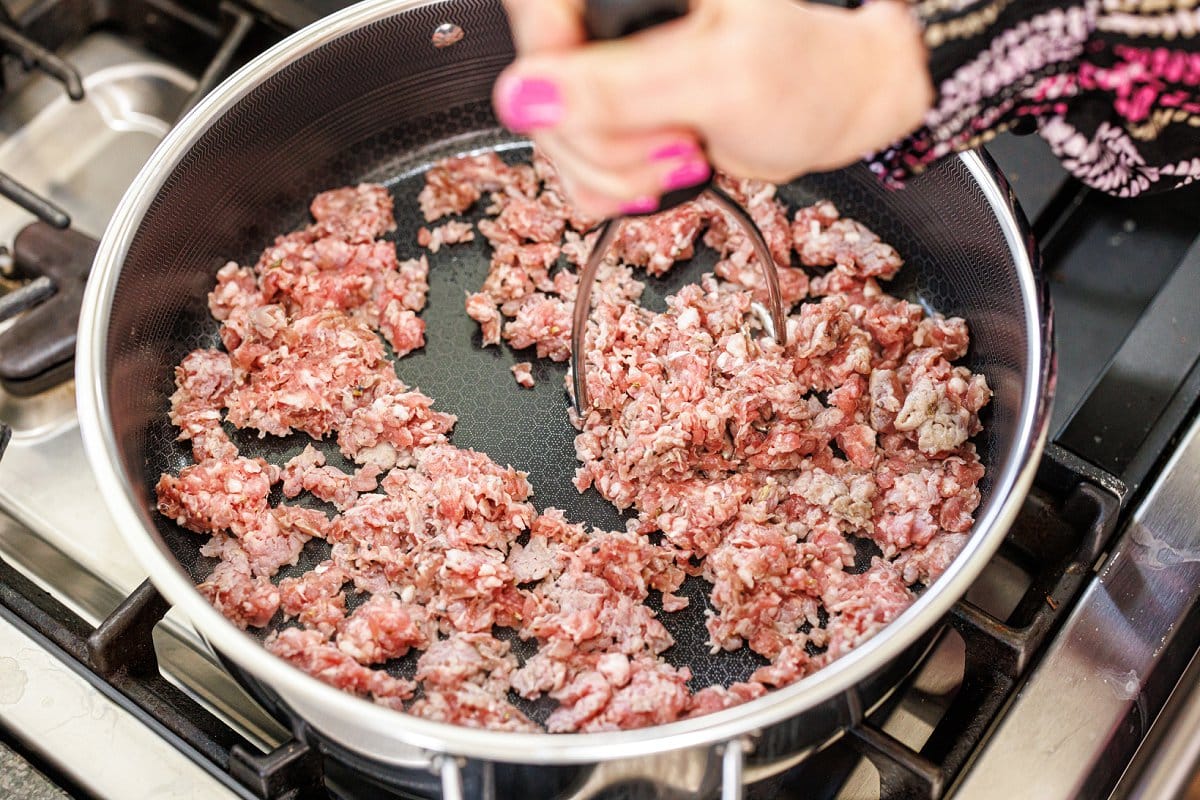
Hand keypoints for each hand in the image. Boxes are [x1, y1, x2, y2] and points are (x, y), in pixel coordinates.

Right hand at [494, 0, 933, 217]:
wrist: (837, 107)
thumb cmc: (810, 73)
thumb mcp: (721, 80)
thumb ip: (621, 88)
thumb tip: (525, 95)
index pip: (537, 19)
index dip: (556, 79)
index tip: (608, 109)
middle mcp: (605, 18)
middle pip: (540, 92)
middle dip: (605, 142)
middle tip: (676, 142)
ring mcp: (605, 67)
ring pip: (555, 135)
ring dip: (615, 171)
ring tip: (684, 153)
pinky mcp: (612, 110)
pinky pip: (574, 163)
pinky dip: (616, 187)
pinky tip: (664, 171)